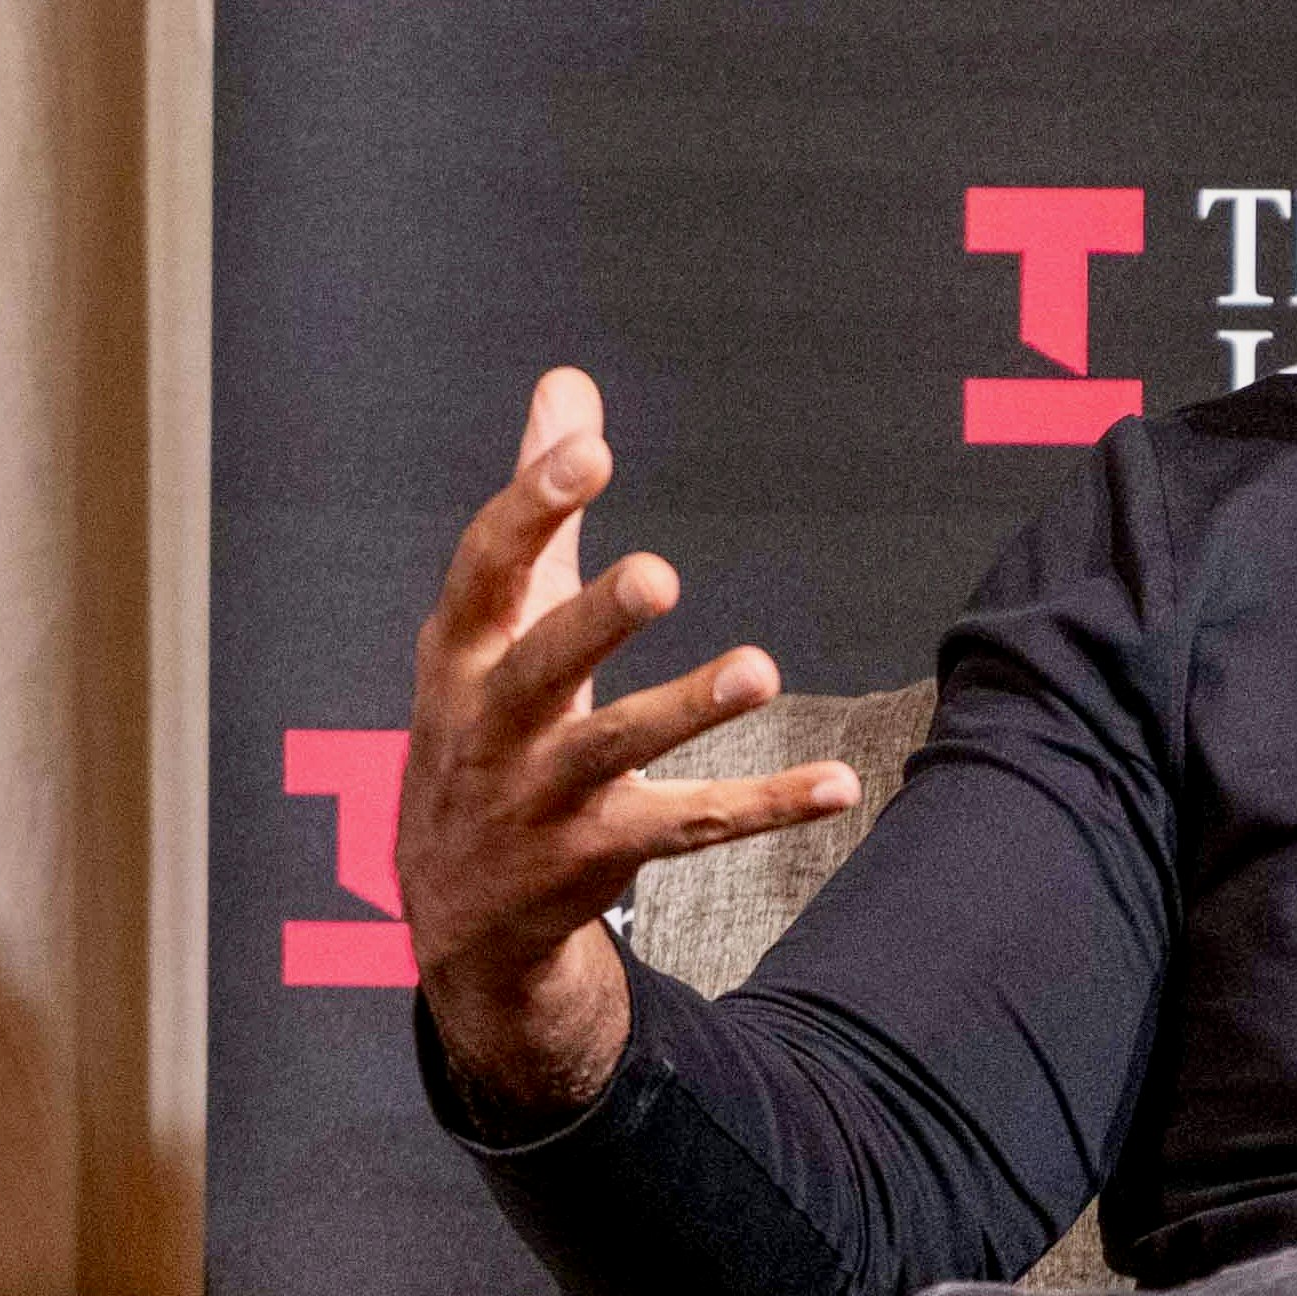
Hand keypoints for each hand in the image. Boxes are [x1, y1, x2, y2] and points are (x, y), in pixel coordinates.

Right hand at [402, 367, 866, 1114]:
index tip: (589, 452)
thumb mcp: (493, 624)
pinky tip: (839, 785)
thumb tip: (567, 384)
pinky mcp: (596, 859)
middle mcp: (489, 726)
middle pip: (540, 667)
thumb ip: (542, 505)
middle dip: (594, 623)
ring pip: (614, 752)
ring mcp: (539, 800)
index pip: (486, 570)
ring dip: (686, 712)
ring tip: (762, 670)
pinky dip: (764, 809)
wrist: (457, 911)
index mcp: (462, 653)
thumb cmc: (485, 728)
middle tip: (661, 575)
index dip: (530, 509)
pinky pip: (688, 829)